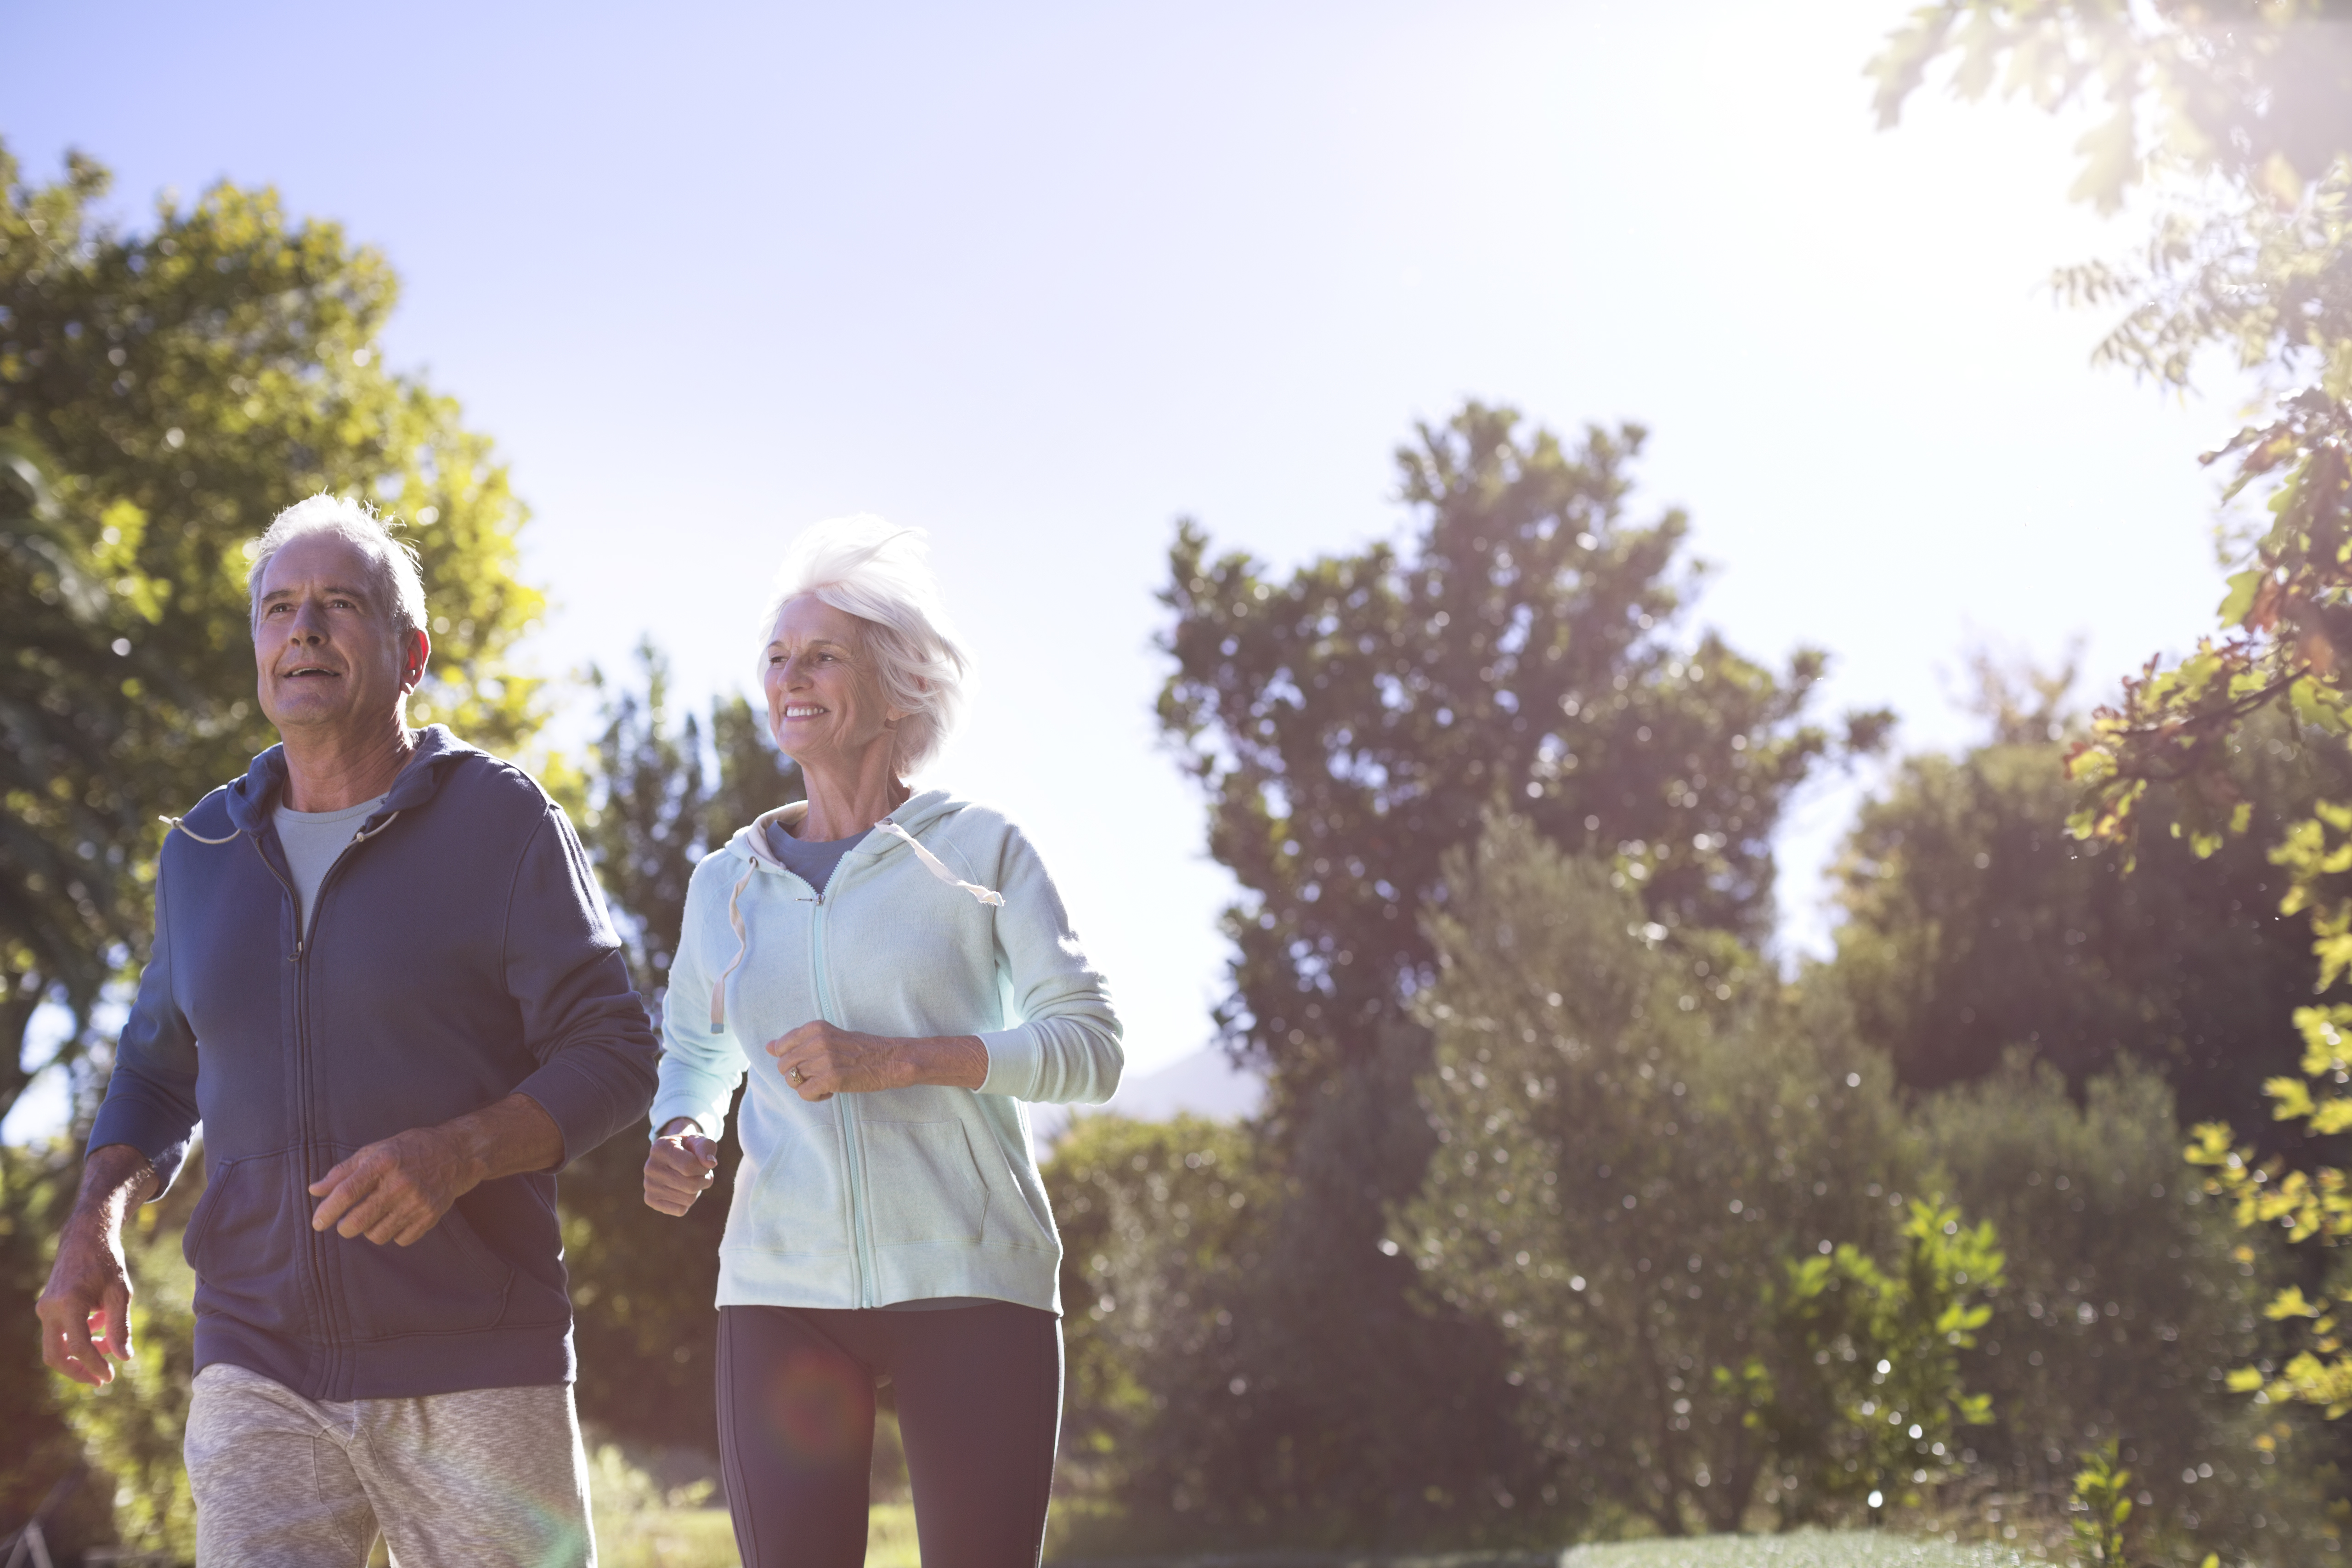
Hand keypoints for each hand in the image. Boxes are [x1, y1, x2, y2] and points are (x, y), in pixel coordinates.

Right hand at [36, 1146, 154, 1386]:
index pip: (79, 1347)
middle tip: (102, 1380)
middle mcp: (49, 1309)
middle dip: (78, 1371)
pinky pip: (60, 1333)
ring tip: (109, 1347)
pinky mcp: (47, 1308)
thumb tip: (124, 1358)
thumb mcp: (120, 1292)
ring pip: (56, 1346)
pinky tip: (100, 1328)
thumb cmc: (107, 1263)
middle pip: (55, 1355)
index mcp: (68, 1303)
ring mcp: (45, 1309)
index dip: (95, 1365)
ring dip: (81, 1353)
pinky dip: (78, 1338)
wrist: (86, 1238)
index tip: (110, 1377)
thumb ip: (120, 1326)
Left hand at [309, 1126, 476, 1245]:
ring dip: (369, 1230)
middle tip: (345, 1224)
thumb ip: (343, 1171)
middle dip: (345, 1227)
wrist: (457, 1153)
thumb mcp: (375, 1151)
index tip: (317, 1223)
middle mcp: (400, 1183)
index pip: (347, 1192)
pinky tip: (397, 1218)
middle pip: (358, 1221)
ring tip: (376, 1216)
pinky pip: (400, 1240)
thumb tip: (314, 1191)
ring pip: (377, 1235)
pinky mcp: (431, 1216)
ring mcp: (417, 1202)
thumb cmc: (409, 1150)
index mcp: (383, 1162)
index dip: (327, 1211)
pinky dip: (393, 1233)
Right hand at [645, 1120, 717, 1215]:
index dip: (704, 1168)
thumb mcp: (698, 1141)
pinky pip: (680, 1210)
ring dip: (698, 1191)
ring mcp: (648, 1185)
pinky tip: (683, 1190)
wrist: (671, 1156)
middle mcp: (650, 1167)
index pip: (689, 1166)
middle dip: (704, 1180)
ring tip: (693, 1180)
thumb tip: (711, 1163)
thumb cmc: (688, 1148)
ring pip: (688, 1199)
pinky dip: (688, 1202)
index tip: (705, 1164)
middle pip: (690, 1185)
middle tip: (703, 1174)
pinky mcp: (650, 1200)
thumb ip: (706, 1148)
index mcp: (661, 1148)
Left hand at [764, 1022, 987, 1100]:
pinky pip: (805, 1093)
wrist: (890, 1059)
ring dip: (807, 1086)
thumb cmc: (860, 1049)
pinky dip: (815, 1097)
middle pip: (783, 1066)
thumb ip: (799, 1041)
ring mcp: (824, 1060)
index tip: (806, 1063)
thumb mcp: (828, 1036)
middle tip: (818, 1076)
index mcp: (815, 1028)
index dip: (789, 1060)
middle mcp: (817, 1041)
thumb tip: (768, 1047)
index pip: (781, 1046)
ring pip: (792, 1081)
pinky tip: (830, 1091)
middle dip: (796, 1076)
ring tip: (826, 1083)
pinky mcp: (832, 1078)